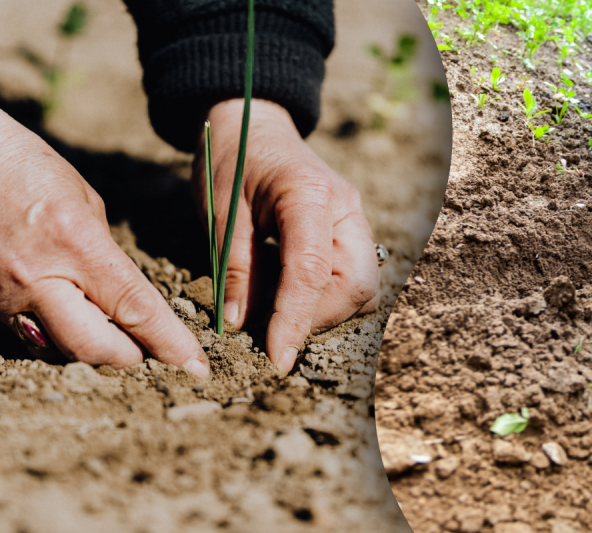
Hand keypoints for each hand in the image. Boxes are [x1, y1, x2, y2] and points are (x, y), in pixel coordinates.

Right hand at [0, 111, 208, 376]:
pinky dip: (58, 338)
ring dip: (93, 349)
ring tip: (112, 333)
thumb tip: (127, 298)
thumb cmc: (30, 171)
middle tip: (148, 349)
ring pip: (60, 350)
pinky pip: (30, 339)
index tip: (195, 365)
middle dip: (129, 355)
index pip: (134, 308)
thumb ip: (107, 256)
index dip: (168, 342)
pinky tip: (72, 320)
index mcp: (76, 243)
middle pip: (94, 347)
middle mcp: (38, 277)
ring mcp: (5, 296)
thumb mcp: (86, 203)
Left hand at [194, 99, 378, 373]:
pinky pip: (353, 279)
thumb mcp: (220, 211)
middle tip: (271, 328)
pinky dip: (326, 298)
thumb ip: (235, 267)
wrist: (253, 124)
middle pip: (356, 286)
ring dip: (324, 311)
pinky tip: (292, 293)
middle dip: (317, 318)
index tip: (277, 360)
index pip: (312, 271)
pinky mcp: (352, 232)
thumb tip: (242, 325)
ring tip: (279, 309)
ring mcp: (355, 220)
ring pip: (362, 288)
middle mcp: (346, 208)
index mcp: (309, 194)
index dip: (295, 321)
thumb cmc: (231, 159)